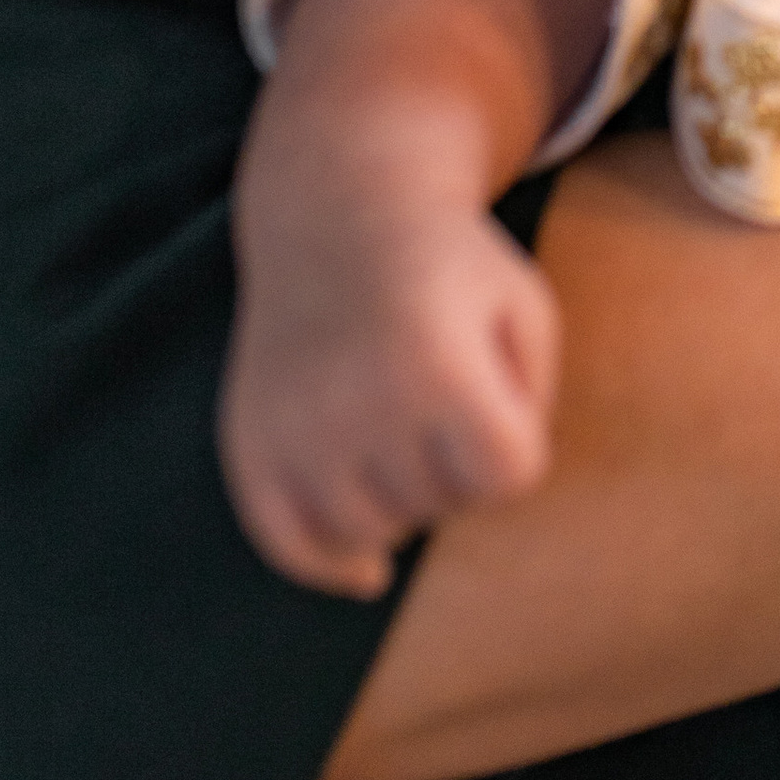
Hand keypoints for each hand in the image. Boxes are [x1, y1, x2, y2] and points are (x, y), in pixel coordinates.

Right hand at [222, 140, 562, 596]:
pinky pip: (290, 543)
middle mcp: (359, 404)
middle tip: (440, 395)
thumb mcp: (524, 310)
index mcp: (439, 365)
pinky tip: (364, 566)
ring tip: (401, 433)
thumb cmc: (452, 271)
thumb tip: (479, 505)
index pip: (511, 475)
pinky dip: (327, 560)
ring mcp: (296, 429)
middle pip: (443, 503)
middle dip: (457, 461)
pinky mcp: (250, 445)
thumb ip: (529, 411)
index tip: (499, 395)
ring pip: (374, 533)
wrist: (339, 214)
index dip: (517, 442)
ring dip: (402, 499)